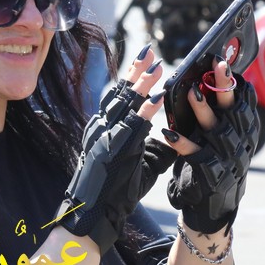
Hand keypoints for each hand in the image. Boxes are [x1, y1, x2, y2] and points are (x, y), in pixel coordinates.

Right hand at [55, 46, 171, 253]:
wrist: (92, 214)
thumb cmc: (113, 191)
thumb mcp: (135, 164)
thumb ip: (152, 148)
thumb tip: (172, 136)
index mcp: (102, 128)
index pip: (117, 95)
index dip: (131, 75)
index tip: (144, 59)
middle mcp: (100, 127)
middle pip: (119, 92)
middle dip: (136, 70)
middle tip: (149, 50)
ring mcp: (105, 137)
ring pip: (124, 103)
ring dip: (142, 84)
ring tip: (157, 67)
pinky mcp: (113, 149)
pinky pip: (133, 124)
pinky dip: (147, 109)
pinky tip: (159, 97)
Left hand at [162, 58, 259, 233]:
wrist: (212, 206)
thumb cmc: (213, 161)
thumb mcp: (219, 136)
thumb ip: (218, 112)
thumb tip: (211, 77)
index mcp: (244, 130)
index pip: (244, 101)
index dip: (236, 81)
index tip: (225, 60)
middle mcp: (240, 142)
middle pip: (233, 110)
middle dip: (225, 86)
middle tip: (218, 65)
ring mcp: (226, 158)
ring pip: (216, 129)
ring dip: (203, 111)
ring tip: (191, 93)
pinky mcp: (210, 173)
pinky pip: (196, 155)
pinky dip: (182, 144)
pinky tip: (168, 133)